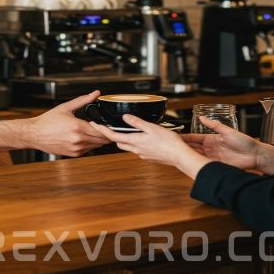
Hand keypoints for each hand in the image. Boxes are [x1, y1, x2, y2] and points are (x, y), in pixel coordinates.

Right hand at [23, 90, 109, 156]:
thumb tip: (95, 93)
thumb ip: (83, 100)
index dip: (106, 127)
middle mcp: (78, 140)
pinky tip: (84, 137)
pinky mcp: (73, 154)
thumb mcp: (66, 107)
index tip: (105, 123)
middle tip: (102, 127)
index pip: (101, 131)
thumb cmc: (48, 121)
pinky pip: (88, 150)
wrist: (35, 134)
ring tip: (92, 131)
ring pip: (96, 146)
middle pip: (102, 140)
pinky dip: (89, 144)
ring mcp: (76, 149)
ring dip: (98, 139)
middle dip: (105, 134)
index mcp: (77, 127)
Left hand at [91, 115, 210, 178]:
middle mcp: (136, 149)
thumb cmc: (168, 142)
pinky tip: (144, 138)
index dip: (102, 130)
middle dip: (113, 135)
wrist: (178, 156)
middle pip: (119, 142)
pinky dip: (136, 143)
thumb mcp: (152, 128)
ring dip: (125, 139)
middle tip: (110, 126)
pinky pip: (137, 149)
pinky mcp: (148, 157)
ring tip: (128, 130)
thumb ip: (137, 122)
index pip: (113, 135)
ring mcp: (141, 154)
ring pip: (128, 146)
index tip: (95, 125)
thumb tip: (125, 117)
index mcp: (135, 141)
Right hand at [183, 116, 273, 174]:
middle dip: (182, 147)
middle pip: (192, 148)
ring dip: (187, 156)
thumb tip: (202, 117)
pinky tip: (188, 163)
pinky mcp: (216, 166)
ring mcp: (212, 158)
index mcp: (211, 139)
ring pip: (195, 157)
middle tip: (171, 147)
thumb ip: (214, 125)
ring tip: (176, 155)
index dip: (185, 138)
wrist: (255, 155)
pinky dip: (196, 164)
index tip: (175, 137)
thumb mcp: (227, 130)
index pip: (194, 138)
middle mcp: (209, 149)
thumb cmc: (244, 142)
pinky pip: (203, 164)